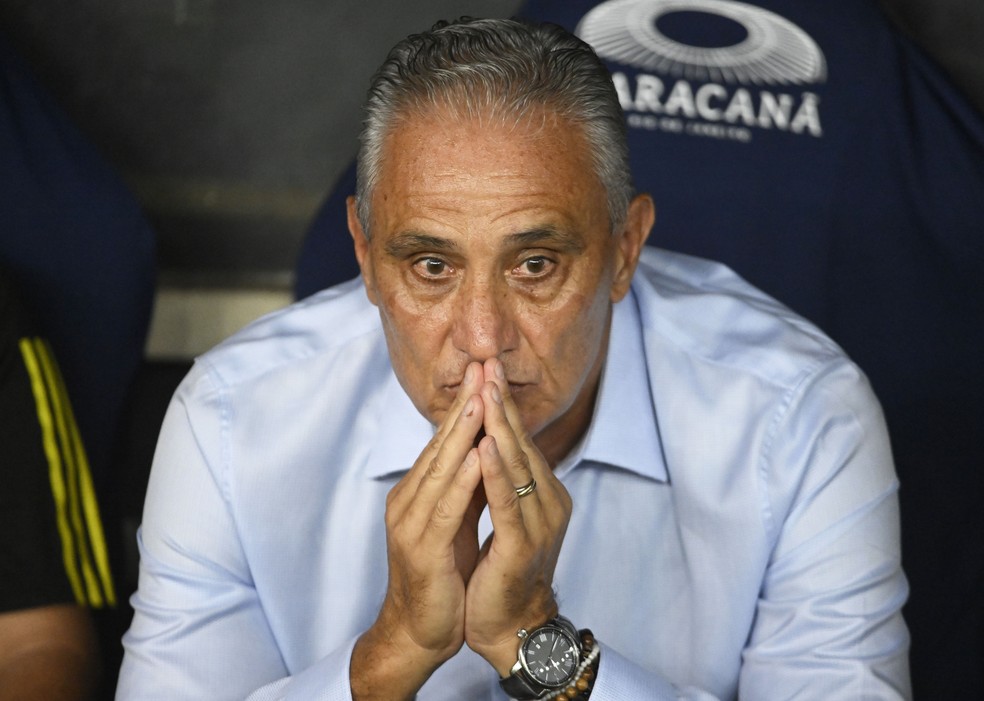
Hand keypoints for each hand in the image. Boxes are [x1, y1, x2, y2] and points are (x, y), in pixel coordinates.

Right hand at [352, 362, 486, 699]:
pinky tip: (474, 459)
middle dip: (464, 406)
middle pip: (439, 445)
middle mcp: (408, 501)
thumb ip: (466, 488)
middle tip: (482, 368)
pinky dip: (459, 481)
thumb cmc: (441, 577)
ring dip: (461, 434)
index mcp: (417, 493)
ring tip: (480, 400)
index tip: (485, 372)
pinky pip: (443, 509)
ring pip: (439, 470)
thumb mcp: (455, 522)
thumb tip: (488, 450)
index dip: (465, 406)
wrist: (419, 632)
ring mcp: (411, 524)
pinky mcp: (422, 549)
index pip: (444, 441)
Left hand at [464, 357, 573, 675]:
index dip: (501, 405)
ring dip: (499, 427)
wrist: (508, 628)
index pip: (519, 441)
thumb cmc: (499, 573)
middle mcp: (548, 502)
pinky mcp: (522, 545)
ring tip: (485, 392)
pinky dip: (495, 472)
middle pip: (521, 444)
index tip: (485, 369)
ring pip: (517, 466)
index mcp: (543, 493)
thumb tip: (490, 441)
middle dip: (501, 403)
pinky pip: (507, 502)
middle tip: (486, 365)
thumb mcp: (504, 518)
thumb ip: (502, 482)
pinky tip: (484, 447)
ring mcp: (539, 523)